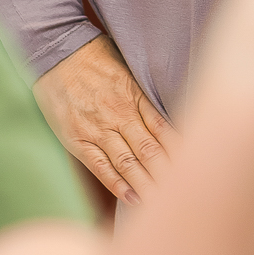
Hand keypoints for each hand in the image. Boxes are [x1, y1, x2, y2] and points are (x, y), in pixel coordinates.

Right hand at [32, 34, 175, 206]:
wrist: (56, 52)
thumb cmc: (95, 57)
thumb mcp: (128, 68)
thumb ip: (145, 93)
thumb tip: (169, 111)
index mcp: (134, 96)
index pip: (164, 129)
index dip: (181, 150)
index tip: (196, 166)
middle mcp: (118, 114)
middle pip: (150, 150)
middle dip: (169, 173)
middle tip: (187, 191)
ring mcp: (97, 128)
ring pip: (128, 162)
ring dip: (146, 184)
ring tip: (163, 201)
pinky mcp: (76, 138)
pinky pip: (99, 166)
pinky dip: (116, 183)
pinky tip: (132, 197)